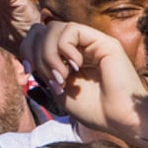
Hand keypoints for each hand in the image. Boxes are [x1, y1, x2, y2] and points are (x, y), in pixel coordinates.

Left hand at [25, 20, 147, 147]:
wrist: (120, 119)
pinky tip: (75, 66)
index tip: (28, 70)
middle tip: (52, 79)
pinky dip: (64, 48)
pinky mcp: (103, 41)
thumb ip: (43, 70)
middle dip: (36, 54)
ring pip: (53, 28)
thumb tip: (28, 55)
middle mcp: (80, 47)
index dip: (27, 50)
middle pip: (42, 30)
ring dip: (49, 54)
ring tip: (62, 77)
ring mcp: (92, 42)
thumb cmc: (94, 110)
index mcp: (68, 58)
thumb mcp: (58, 89)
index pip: (38, 38)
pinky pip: (71, 29)